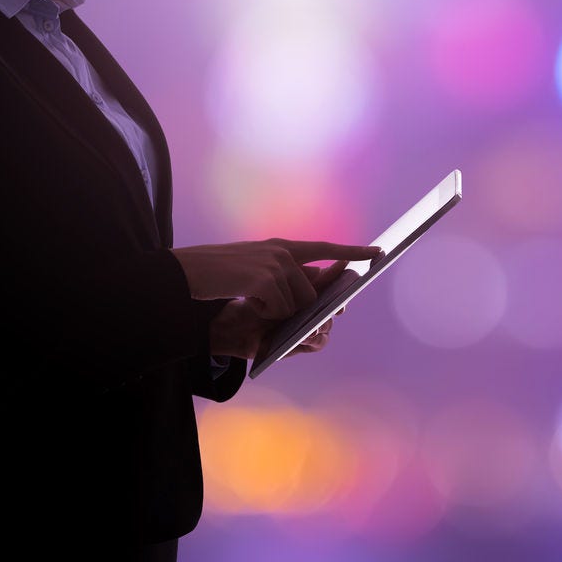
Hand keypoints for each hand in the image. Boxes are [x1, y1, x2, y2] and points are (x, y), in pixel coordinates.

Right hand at [170, 239, 382, 359]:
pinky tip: (246, 302)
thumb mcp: (255, 272)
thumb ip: (284, 279)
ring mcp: (275, 264)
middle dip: (299, 309)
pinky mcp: (265, 280)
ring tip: (250, 301)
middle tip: (270, 307)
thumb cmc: (217, 276)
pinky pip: (280, 310)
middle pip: (311, 293)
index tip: (376, 252)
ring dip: (276, 313)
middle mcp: (282, 251)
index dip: (351, 252)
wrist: (184, 275)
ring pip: (296, 305)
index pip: (324, 248)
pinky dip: (265, 314)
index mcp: (281, 247)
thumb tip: (316, 300)